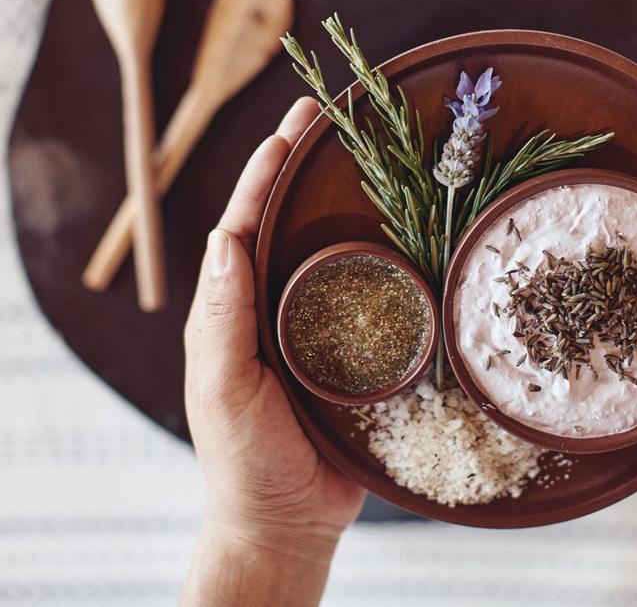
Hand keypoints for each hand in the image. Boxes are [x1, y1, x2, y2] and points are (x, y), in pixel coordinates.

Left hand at [181, 97, 363, 606]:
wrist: (289, 523)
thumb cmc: (244, 461)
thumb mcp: (222, 389)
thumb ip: (222, 320)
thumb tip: (223, 239)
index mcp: (233, 310)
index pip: (245, 227)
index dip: (264, 173)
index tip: (289, 126)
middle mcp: (273, 309)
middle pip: (288, 224)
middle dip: (303, 167)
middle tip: (329, 115)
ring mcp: (317, 328)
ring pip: (333, 252)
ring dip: (349, 202)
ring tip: (376, 154)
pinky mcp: (357, 353)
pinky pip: (373, 296)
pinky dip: (388, 257)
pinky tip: (414, 233)